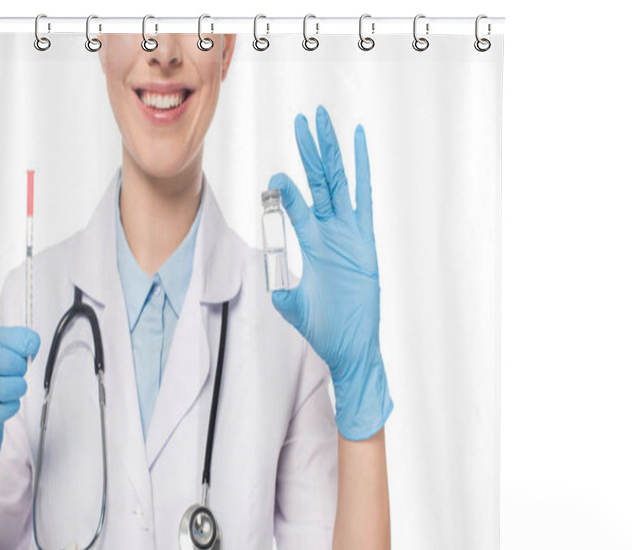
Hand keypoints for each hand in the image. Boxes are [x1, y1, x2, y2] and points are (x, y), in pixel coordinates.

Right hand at [0, 326, 39, 543]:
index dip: (11, 339)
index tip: (32, 343)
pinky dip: (4, 409)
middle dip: (8, 361)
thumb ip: (15, 356)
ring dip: (8, 386)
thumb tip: (31, 340)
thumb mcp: (2, 376)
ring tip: (20, 389)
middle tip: (24, 369)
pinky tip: (12, 407)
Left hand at [269, 105, 392, 439]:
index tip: (274, 177)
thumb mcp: (290, 304)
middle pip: (318, 182)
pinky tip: (358, 142)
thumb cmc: (322, 328)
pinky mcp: (365, 241)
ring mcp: (349, 234)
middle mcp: (329, 232)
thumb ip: (278, 282)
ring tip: (322, 121)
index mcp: (311, 244)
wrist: (350, 346)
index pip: (296, 207)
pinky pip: (363, 198)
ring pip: (338, 182)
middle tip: (301, 120)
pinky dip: (361, 169)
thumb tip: (265, 268)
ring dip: (329, 151)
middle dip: (308, 152)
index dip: (285, 190)